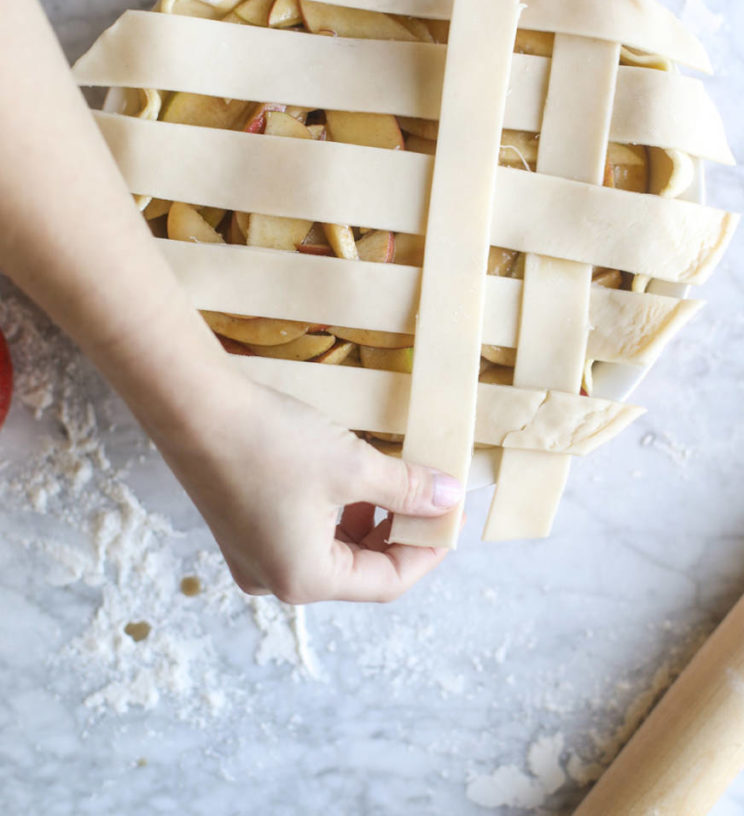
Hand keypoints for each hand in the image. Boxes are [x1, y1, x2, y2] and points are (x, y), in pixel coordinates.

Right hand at [0, 0, 460, 607]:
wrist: (156, 352)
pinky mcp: (236, 471)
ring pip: (336, 515)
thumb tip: (459, 488)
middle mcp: (270, 548)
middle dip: (407, 506)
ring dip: (374, 480)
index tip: (462, 473)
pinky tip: (357, 409)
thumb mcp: (338, 441)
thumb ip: (403, 475)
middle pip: (365, 551)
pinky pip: (309, 485)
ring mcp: (250, 513)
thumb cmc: (242, 400)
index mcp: (298, 560)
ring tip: (408, 420)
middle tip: (443, 446)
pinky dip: (340, 461)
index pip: (394, 577)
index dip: (437, 533)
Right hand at [152, 366, 463, 603]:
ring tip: (389, 480)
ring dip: (366, 520)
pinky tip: (347, 477)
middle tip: (425, 494)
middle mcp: (274, 580)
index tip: (449, 516)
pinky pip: (302, 533)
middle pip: (358, 569)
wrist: (193, 408)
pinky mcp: (240, 528)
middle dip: (396, 531)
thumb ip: (406, 488)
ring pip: (331, 550)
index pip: (387, 582)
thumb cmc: (271, 443)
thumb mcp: (353, 465)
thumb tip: (449, 498)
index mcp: (304, 579)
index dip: (426, 550)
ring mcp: (252, 556)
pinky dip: (334, 512)